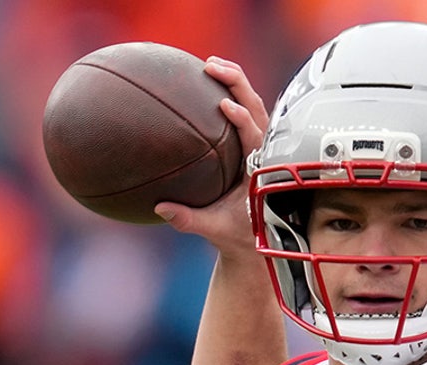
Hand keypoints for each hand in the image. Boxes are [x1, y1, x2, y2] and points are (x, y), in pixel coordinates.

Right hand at [156, 56, 267, 254]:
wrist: (256, 237)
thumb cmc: (238, 234)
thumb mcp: (214, 229)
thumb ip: (188, 220)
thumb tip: (160, 208)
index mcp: (262, 171)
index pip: (256, 138)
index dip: (244, 120)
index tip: (226, 106)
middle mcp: (266, 152)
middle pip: (259, 110)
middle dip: (238, 84)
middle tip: (211, 67)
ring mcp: (262, 145)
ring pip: (255, 106)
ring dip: (236, 82)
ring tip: (211, 64)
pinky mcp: (254, 143)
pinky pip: (247, 113)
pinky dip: (232, 94)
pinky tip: (207, 81)